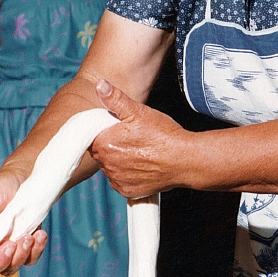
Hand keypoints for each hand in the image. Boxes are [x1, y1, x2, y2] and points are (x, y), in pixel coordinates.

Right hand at [0, 168, 46, 276]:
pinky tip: (40, 234)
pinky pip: (29, 260)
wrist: (28, 180)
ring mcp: (4, 249)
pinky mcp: (23, 248)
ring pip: (9, 269)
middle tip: (11, 244)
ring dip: (20, 257)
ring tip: (29, 236)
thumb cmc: (2, 184)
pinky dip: (36, 251)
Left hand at [91, 79, 187, 197]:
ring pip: (110, 168)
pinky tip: (141, 166)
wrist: (185, 160)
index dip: (104, 132)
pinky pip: (120, 182)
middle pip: (100, 153)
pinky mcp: (128, 191)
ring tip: (139, 152)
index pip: (91, 137)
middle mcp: (107, 164)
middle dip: (111, 146)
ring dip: (118, 161)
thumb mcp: (140, 111)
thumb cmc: (164, 135)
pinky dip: (127, 175)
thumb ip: (116, 99)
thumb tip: (100, 85)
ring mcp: (118, 180)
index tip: (118, 129)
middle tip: (131, 139)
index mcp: (105, 143)